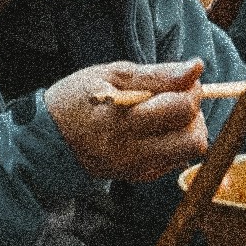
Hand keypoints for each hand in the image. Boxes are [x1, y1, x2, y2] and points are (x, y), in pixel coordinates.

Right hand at [42, 60, 212, 184]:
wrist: (50, 137)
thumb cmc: (78, 98)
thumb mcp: (112, 74)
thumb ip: (157, 74)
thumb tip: (195, 69)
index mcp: (121, 120)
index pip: (180, 109)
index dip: (191, 90)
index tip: (183, 80)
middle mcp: (130, 150)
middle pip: (193, 139)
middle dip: (194, 114)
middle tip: (177, 98)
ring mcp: (136, 168)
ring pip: (189, 152)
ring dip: (188, 129)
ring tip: (167, 114)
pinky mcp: (138, 177)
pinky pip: (175, 160)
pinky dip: (173, 142)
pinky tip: (154, 130)